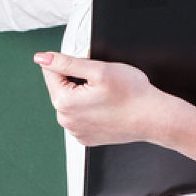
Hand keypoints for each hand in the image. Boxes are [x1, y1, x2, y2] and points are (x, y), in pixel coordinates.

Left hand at [34, 51, 173, 145]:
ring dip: (84, 95)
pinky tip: (107, 108)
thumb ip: (66, 62)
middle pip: (61, 88)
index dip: (72, 64)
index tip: (91, 70)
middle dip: (77, 80)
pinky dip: (90, 109)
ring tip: (107, 97)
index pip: (51, 71)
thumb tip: (41, 58)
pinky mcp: (86, 137)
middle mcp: (66, 121)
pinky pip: (81, 116)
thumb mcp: (98, 69)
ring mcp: (76, 131)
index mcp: (64, 102)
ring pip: (72, 102)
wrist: (153, 118)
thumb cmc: (132, 94)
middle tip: (102, 83)